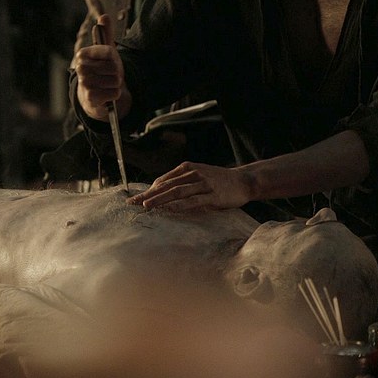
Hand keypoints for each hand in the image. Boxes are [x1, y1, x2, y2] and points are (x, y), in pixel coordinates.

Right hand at [74, 14, 127, 120]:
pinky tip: (108, 94)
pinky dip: (115, 94)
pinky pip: (114, 93)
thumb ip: (106, 34)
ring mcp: (84, 83)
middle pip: (114, 68)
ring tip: (108, 85)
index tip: (109, 63)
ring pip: (115, 81)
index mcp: (83, 54)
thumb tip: (104, 16)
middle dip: (117, 74)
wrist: (97, 96)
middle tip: (110, 77)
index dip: (115, 59)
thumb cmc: (103, 71)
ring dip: (116, 84)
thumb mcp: (106, 52)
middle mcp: (81, 67)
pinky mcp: (90, 97)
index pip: (110, 52)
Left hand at [127, 162, 253, 211]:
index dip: (148, 190)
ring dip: (160, 199)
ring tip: (146, 206)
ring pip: (177, 192)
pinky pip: (193, 200)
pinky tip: (168, 209)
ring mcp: (204, 184)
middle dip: (148, 194)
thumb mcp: (200, 175)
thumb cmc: (219, 181)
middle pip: (166, 185)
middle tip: (133, 203)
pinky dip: (179, 205)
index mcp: (188, 168)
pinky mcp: (213, 195)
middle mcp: (194, 173)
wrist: (244, 181)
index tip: (135, 199)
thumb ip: (183, 181)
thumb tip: (163, 192)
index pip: (163, 180)